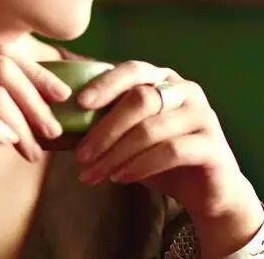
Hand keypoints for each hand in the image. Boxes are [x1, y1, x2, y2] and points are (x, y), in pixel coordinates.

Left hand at [72, 60, 257, 220]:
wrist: (208, 192)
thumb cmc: (160, 158)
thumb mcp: (127, 138)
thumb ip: (99, 124)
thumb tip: (50, 124)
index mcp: (163, 79)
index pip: (132, 70)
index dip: (105, 83)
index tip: (79, 102)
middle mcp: (186, 91)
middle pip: (139, 100)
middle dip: (104, 129)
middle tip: (81, 156)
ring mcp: (203, 116)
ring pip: (151, 129)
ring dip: (116, 154)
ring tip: (93, 174)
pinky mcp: (213, 146)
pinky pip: (171, 151)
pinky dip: (140, 165)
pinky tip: (120, 178)